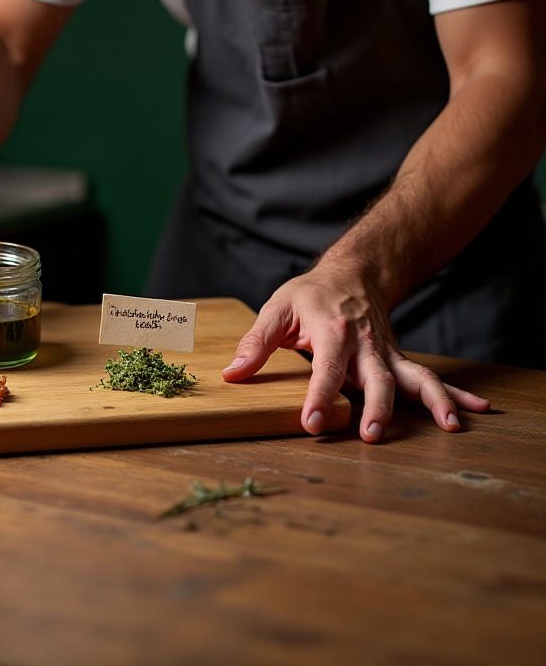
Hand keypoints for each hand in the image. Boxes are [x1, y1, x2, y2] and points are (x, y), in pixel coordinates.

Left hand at [220, 264, 490, 441]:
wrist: (353, 273)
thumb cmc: (310, 295)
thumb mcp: (277, 309)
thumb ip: (256, 342)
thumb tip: (232, 374)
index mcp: (331, 332)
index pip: (325, 368)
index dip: (319, 396)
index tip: (313, 423)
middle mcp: (364, 345)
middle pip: (376, 378)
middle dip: (377, 407)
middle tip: (370, 434)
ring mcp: (386, 353)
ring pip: (412, 378)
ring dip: (432, 401)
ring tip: (450, 426)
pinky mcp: (397, 360)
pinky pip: (429, 377)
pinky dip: (454, 393)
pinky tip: (475, 411)